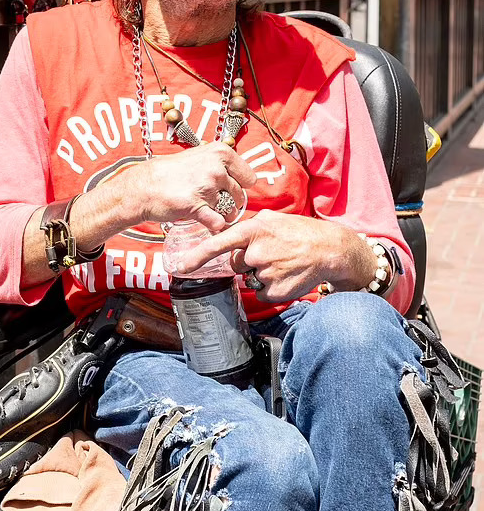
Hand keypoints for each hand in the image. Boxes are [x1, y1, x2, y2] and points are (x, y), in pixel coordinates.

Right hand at [136, 142, 256, 231]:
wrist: (144, 186)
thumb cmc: (170, 173)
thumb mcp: (199, 157)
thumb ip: (221, 164)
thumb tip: (242, 175)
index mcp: (220, 153)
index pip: (249, 177)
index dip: (241, 186)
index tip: (231, 189)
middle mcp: (216, 168)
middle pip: (240, 195)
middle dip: (232, 203)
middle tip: (215, 203)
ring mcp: (207, 187)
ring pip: (229, 210)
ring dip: (221, 214)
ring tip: (205, 210)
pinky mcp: (197, 206)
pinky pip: (218, 222)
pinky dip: (215, 227)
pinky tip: (208, 223)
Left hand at [175, 209, 376, 300]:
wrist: (330, 250)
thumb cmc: (302, 232)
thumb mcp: (275, 218)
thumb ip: (252, 223)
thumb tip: (235, 230)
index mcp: (254, 230)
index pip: (219, 244)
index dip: (198, 256)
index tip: (180, 266)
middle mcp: (256, 252)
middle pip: (237, 264)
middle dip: (248, 261)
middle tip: (272, 253)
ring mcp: (266, 274)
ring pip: (251, 278)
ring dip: (262, 273)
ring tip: (283, 263)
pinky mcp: (275, 292)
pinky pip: (262, 292)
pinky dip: (271, 287)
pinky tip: (286, 275)